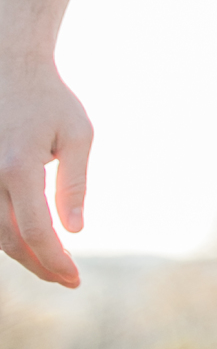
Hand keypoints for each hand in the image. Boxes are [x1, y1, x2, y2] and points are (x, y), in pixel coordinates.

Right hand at [0, 58, 90, 285]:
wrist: (11, 70)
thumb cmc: (51, 101)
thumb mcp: (78, 135)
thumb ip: (75, 184)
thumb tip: (75, 231)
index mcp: (18, 167)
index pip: (36, 231)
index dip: (54, 259)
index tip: (74, 277)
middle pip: (9, 240)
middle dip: (39, 265)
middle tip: (67, 279)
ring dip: (22, 254)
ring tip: (52, 266)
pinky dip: (6, 235)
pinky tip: (30, 242)